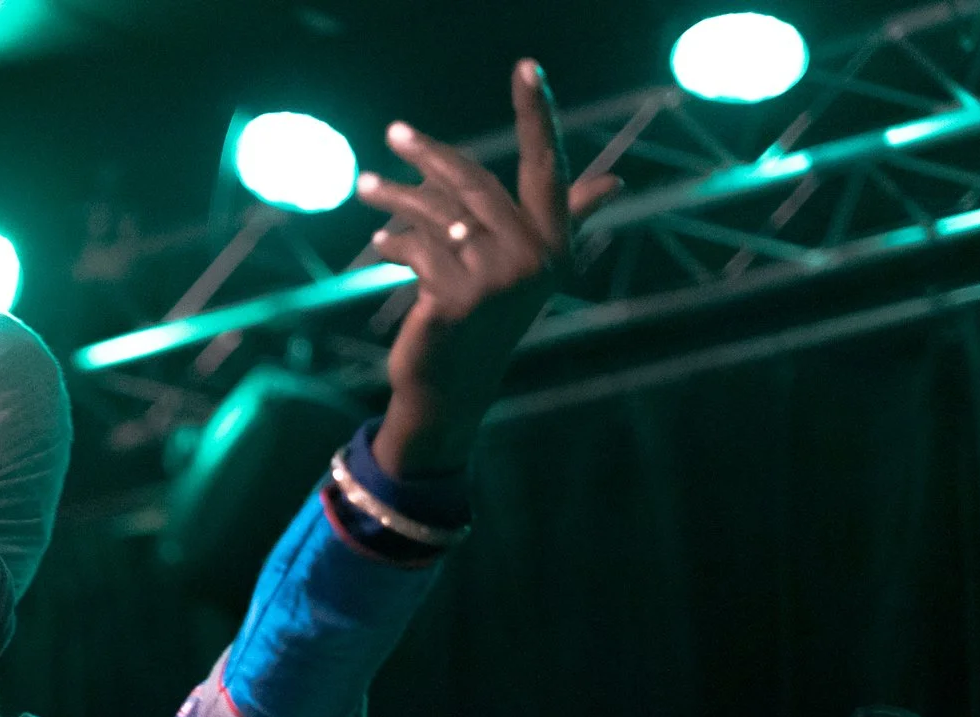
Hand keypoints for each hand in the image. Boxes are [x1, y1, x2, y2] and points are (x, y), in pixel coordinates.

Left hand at [359, 59, 621, 477]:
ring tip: (365, 186)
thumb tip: (613, 183)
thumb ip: (562, 219)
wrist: (452, 386)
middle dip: (430, 155)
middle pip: (474, 184)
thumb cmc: (486, 320)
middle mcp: (533, 258)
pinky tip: (380, 243)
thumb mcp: (525, 268)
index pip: (547, 166)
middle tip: (394, 132)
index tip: (528, 67)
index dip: (537, 116)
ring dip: (396, 197)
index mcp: (554, 243)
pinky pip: (416, 249)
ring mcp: (495, 280)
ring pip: (437, 213)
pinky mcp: (455, 298)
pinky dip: (393, 244)